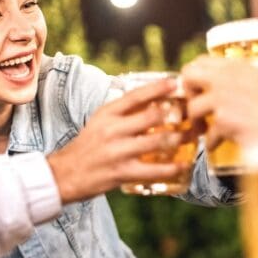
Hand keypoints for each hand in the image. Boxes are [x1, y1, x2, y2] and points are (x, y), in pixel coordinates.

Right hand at [48, 78, 186, 203]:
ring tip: (193, 136)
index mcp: (107, 113)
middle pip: (152, 116)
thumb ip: (123, 113)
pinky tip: (183, 164)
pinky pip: (154, 170)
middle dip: (177, 115)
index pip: (136, 95)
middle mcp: (113, 129)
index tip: (176, 83)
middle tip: (193, 114)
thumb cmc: (87, 147)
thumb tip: (153, 102)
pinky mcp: (122, 172)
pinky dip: (172, 167)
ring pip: (158, 142)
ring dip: (180, 139)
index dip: (158, 88)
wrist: (64, 175)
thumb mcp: (100, 122)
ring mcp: (118, 151)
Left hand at [182, 56, 257, 149]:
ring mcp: (224, 97)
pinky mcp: (225, 120)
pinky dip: (213, 143)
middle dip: (188, 94)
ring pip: (192, 108)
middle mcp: (228, 77)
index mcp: (240, 66)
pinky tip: (220, 147)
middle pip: (188, 76)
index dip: (195, 78)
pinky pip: (208, 134)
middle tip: (197, 111)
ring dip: (198, 123)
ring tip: (207, 132)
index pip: (201, 62)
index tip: (199, 92)